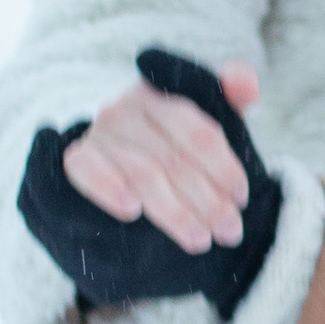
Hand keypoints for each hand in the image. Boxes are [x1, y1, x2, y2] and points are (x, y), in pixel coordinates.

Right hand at [65, 59, 261, 250]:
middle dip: (207, 200)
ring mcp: (100, 133)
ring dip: (174, 212)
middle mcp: (128, 110)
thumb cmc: (170, 150)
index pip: (198, 131)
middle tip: (230, 231)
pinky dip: (110, 188)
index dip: (224, 166)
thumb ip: (226, 98)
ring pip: (142, 172)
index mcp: (162, 96)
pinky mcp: (77, 157)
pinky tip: (131, 211)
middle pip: (173, 159)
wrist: (115, 176)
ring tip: (200, 240)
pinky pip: (88, 170)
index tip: (242, 197)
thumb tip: (247, 83)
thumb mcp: (201, 125)